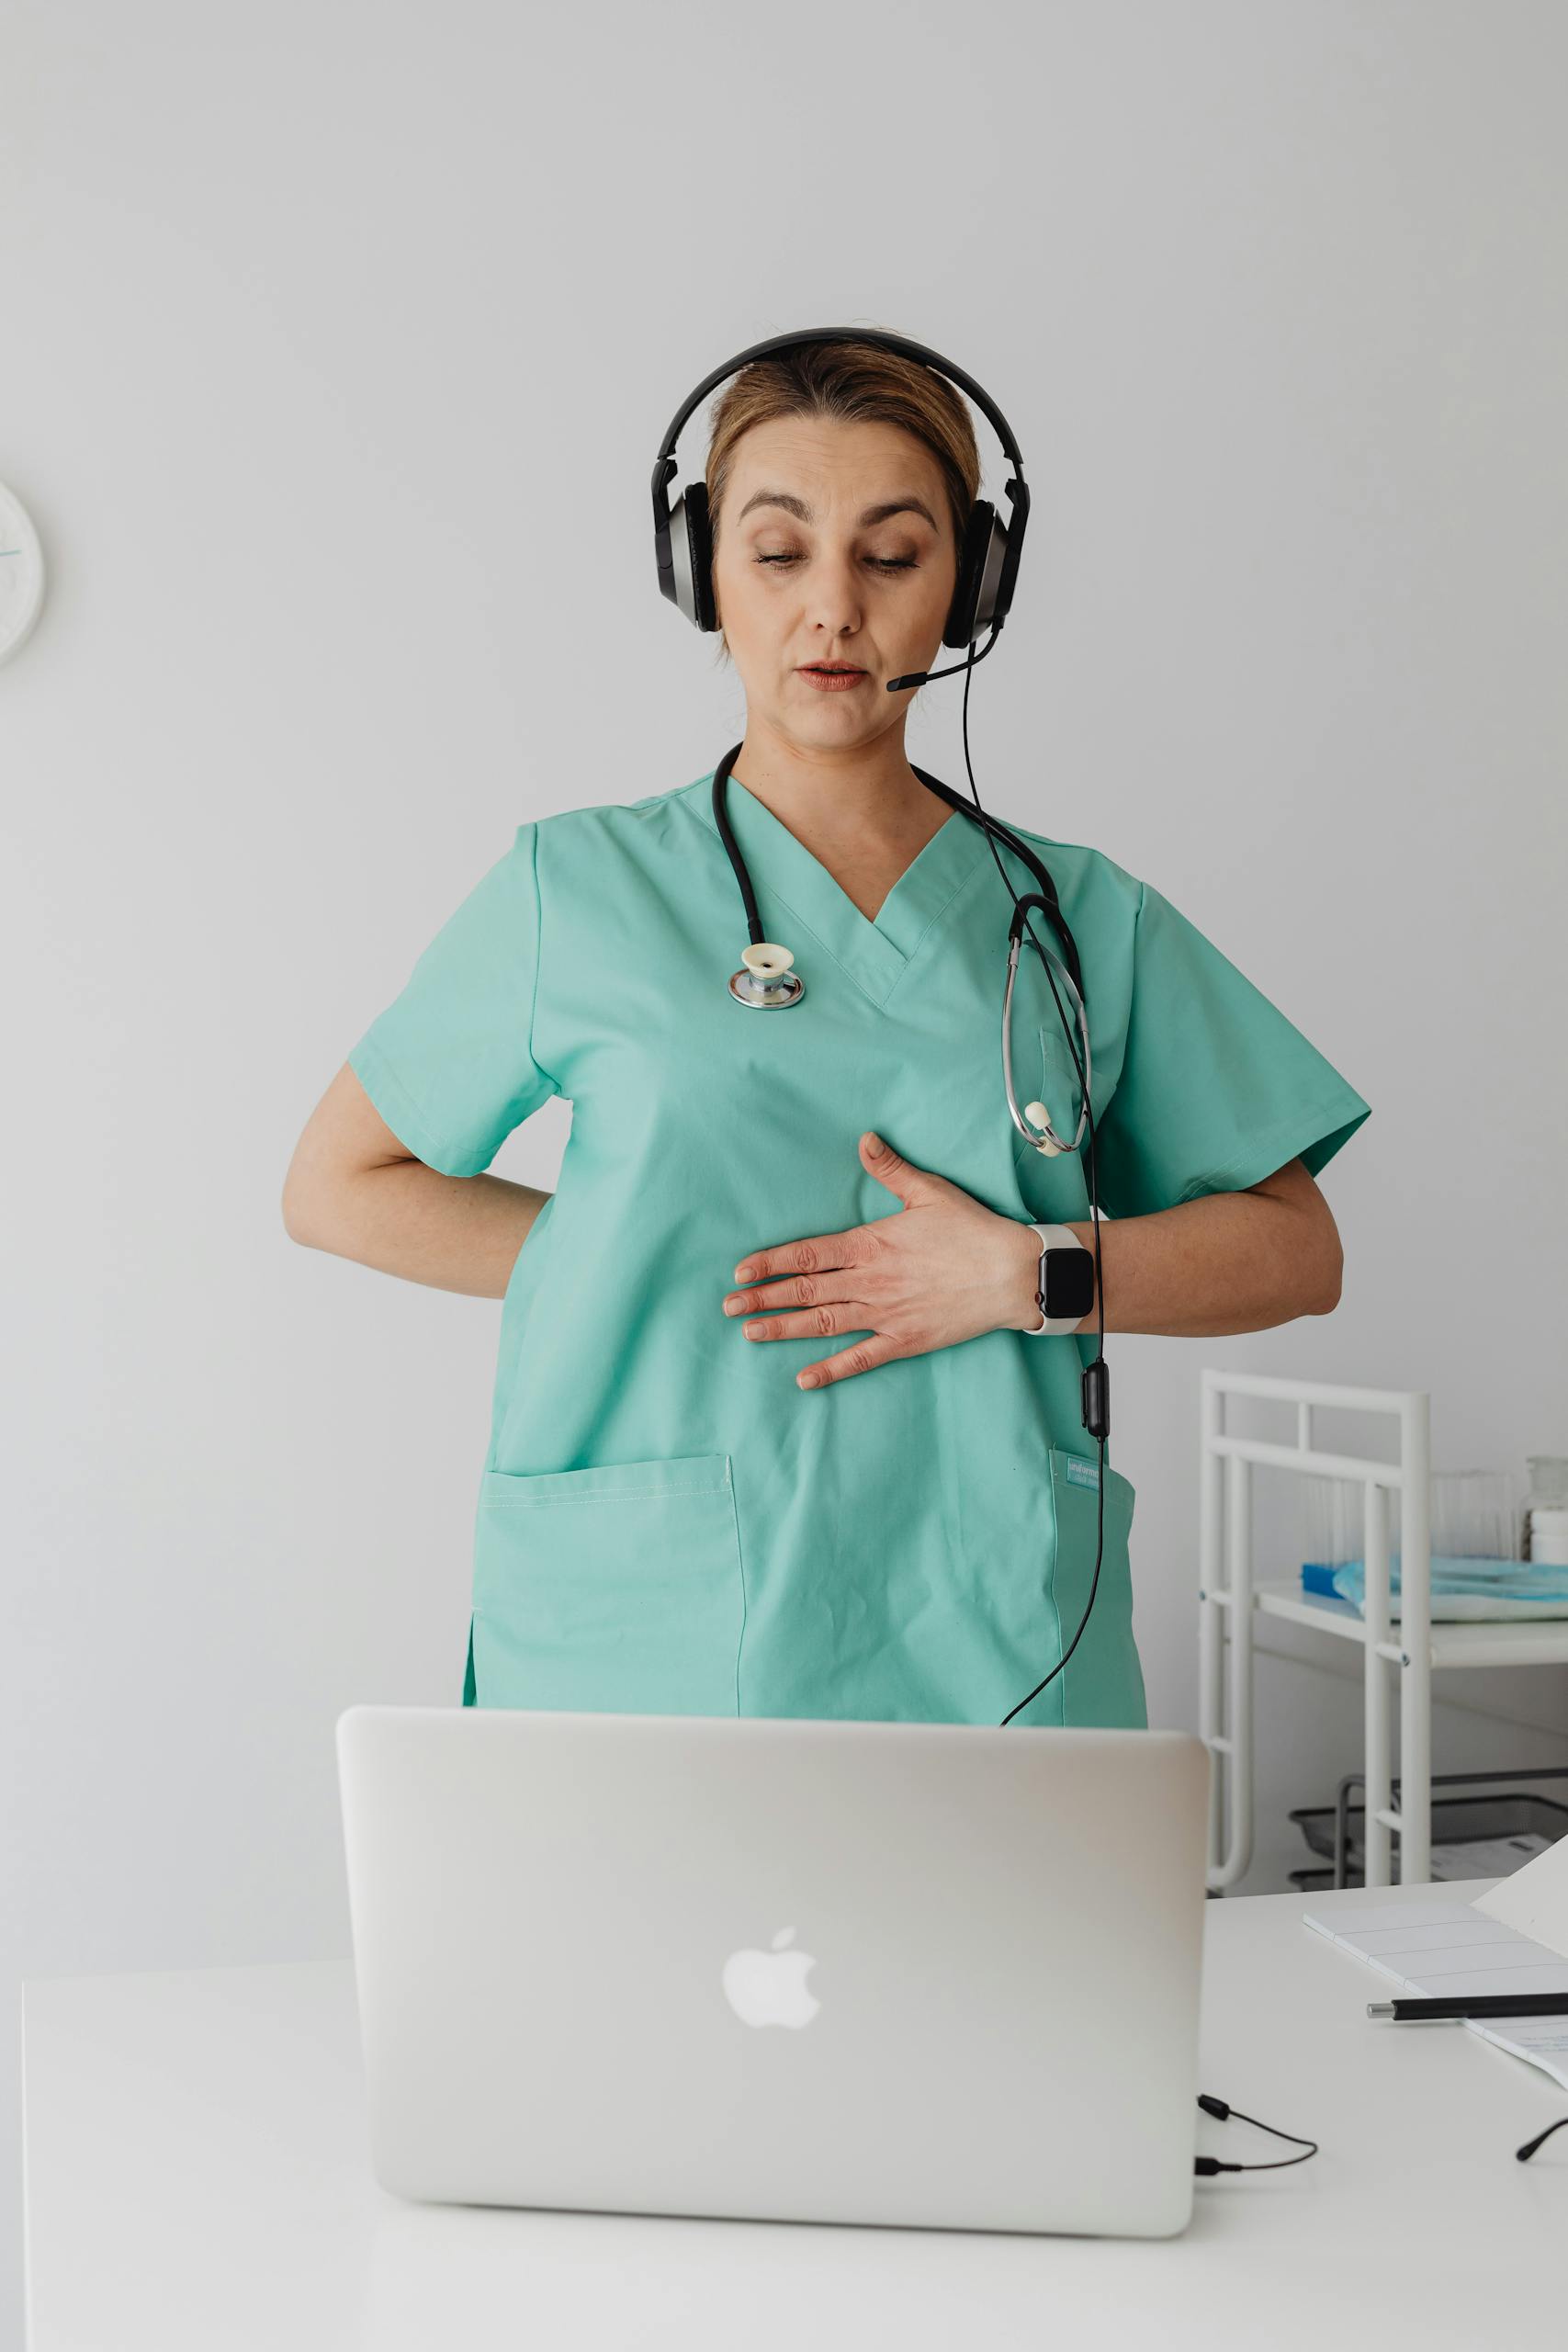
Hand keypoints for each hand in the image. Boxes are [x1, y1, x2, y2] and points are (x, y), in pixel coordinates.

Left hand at [720, 1131, 1041, 1389]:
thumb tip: (864, 1140)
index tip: (741, 1271)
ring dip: (783, 1328)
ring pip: (823, 1323)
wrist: (1011, 1274)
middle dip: (763, 1298)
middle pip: (805, 1291)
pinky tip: (803, 1378)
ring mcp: (885, 1314)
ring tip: (749, 1332)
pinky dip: (831, 1370)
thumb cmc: (972, 1231)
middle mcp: (870, 1281)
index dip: (771, 1262)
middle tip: (728, 1306)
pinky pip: (860, 1358)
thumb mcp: (929, 1192)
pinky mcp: (904, 1340)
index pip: (807, 1254)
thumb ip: (890, 1169)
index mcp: (870, 1245)